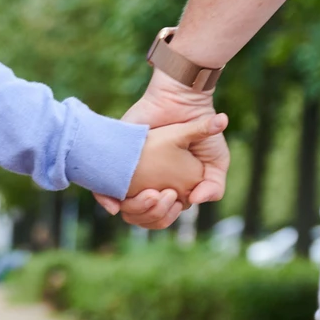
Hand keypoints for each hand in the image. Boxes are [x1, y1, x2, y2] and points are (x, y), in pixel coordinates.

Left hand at [96, 70, 230, 228]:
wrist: (181, 102)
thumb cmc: (201, 131)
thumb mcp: (217, 160)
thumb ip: (214, 184)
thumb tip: (197, 201)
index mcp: (170, 189)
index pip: (161, 216)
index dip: (165, 215)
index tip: (174, 201)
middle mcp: (149, 185)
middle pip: (142, 217)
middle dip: (150, 213)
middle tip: (159, 194)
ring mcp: (130, 175)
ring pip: (125, 208)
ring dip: (135, 209)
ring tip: (150, 193)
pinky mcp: (114, 162)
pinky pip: (102, 190)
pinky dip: (106, 201)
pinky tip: (114, 204)